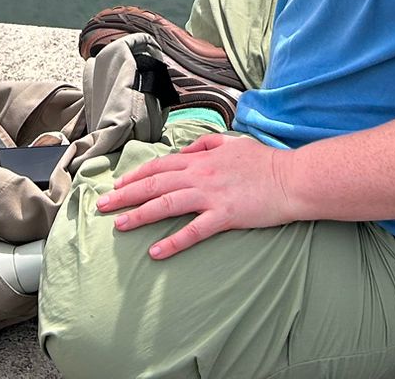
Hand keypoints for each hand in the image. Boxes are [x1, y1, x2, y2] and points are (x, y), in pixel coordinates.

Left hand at [96, 131, 299, 257]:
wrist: (291, 178)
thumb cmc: (264, 162)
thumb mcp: (231, 143)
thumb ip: (205, 145)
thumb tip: (184, 152)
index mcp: (200, 159)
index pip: (159, 166)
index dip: (136, 176)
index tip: (118, 186)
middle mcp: (200, 175)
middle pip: (154, 184)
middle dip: (125, 195)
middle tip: (103, 206)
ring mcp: (211, 196)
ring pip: (166, 205)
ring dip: (140, 216)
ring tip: (120, 226)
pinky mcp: (224, 216)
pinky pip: (193, 231)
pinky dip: (172, 241)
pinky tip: (156, 251)